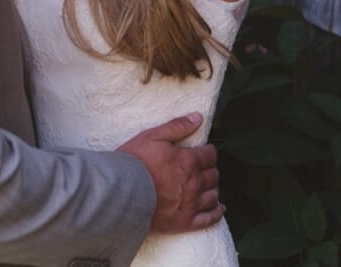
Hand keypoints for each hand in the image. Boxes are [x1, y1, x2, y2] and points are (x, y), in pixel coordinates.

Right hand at [117, 113, 223, 233]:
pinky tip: (219, 208)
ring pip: (213, 196)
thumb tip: (198, 118)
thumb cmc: (135, 162)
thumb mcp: (152, 136)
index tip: (204, 152)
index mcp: (189, 161)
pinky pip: (208, 219)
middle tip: (203, 169)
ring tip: (208, 187)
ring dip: (213, 189)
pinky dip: (216, 213)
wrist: (121, 192)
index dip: (208, 152)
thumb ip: (177, 127)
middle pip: (213, 175)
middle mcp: (195, 182)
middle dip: (210, 170)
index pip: (210, 155)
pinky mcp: (185, 221)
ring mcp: (191, 204)